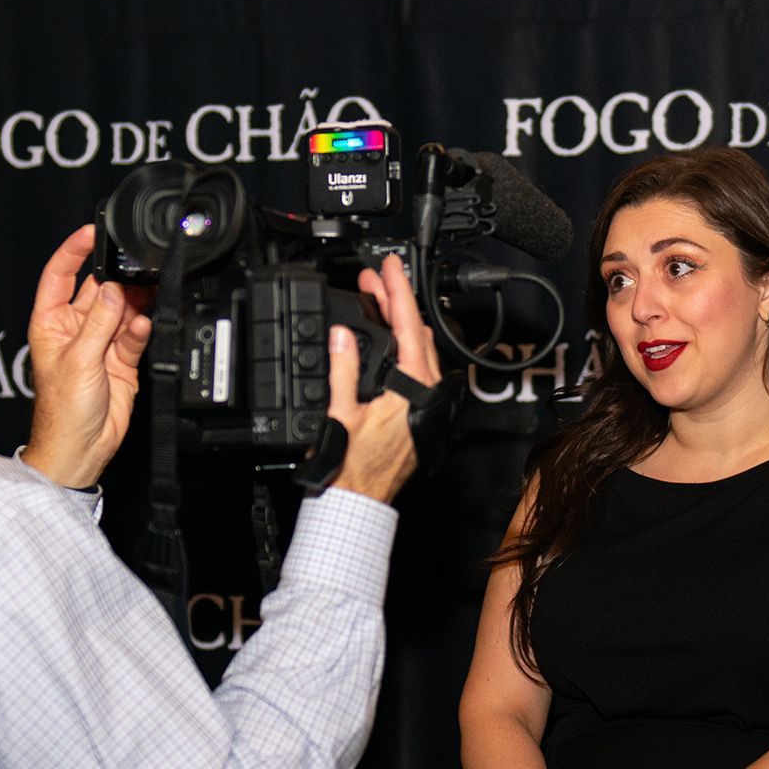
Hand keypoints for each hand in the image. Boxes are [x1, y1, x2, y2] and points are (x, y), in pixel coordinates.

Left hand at [21, 225, 152, 488]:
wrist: (81, 447)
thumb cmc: (61, 411)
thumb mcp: (78, 359)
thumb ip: (99, 322)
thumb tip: (112, 290)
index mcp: (51, 323)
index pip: (60, 275)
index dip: (74, 251)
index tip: (92, 232)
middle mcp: (75, 329)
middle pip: (97, 290)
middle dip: (116, 279)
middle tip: (135, 269)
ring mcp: (99, 344)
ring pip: (121, 310)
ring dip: (134, 303)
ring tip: (147, 295)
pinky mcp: (121, 359)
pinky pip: (134, 334)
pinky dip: (141, 329)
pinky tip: (144, 327)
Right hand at [322, 253, 441, 502]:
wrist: (358, 502)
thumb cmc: (353, 468)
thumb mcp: (340, 414)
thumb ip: (342, 370)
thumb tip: (341, 335)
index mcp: (414, 388)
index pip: (408, 326)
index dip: (398, 291)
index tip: (391, 266)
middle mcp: (427, 393)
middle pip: (416, 334)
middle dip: (395, 303)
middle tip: (375, 280)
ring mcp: (426, 403)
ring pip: (420, 350)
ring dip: (400, 325)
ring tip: (378, 303)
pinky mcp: (419, 412)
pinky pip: (417, 369)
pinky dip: (402, 348)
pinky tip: (387, 341)